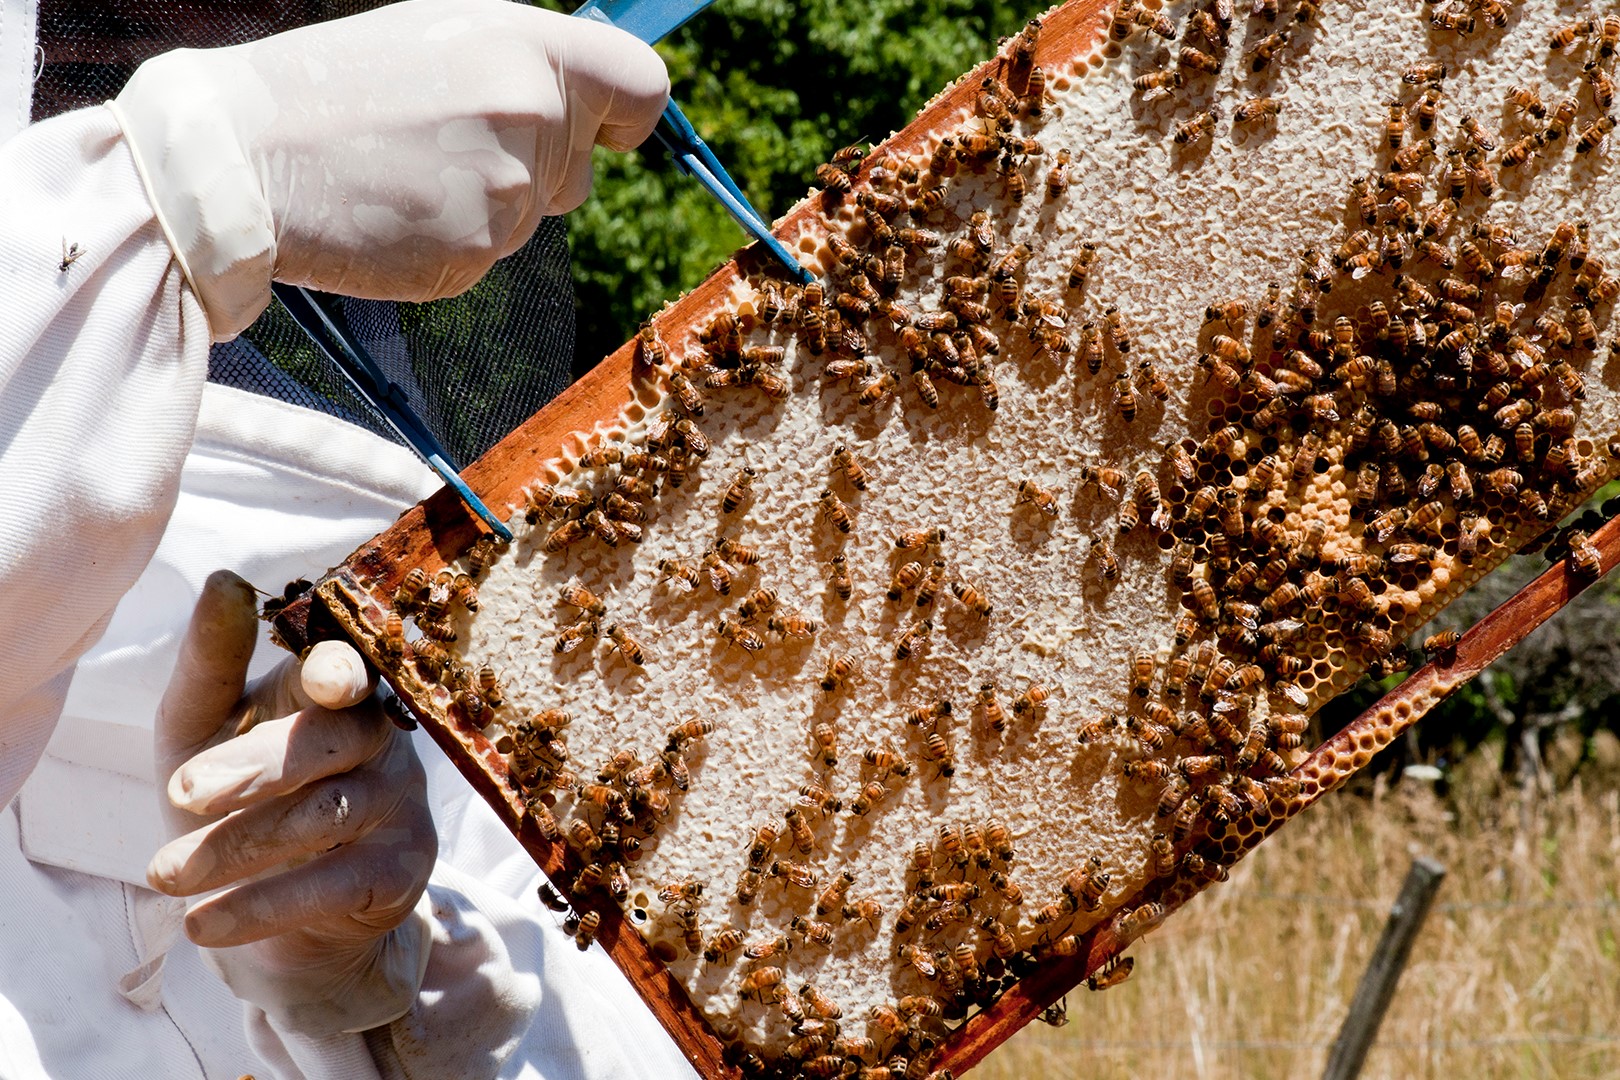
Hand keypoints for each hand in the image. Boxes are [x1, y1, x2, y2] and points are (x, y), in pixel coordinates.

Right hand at [109, 0, 669, 337]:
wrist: (244, 155)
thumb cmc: (335, 88)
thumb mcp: (440, 38)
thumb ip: (525, 65)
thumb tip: (595, 105)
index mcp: (524, 45)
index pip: (642, 88)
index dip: (627, 116)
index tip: (607, 130)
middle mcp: (530, 112)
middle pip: (581, 170)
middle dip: (536, 167)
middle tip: (443, 144)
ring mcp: (507, 189)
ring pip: (532, 217)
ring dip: (485, 205)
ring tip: (405, 172)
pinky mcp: (475, 252)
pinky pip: (489, 255)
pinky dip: (451, 242)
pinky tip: (396, 212)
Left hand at [148, 570, 436, 1035]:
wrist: (280, 907)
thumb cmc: (235, 797)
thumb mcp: (204, 727)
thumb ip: (214, 661)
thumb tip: (226, 580)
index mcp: (334, 689)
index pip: (345, 666)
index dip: (339, 670)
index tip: (323, 680)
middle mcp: (378, 736)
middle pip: (330, 739)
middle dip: (255, 766)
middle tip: (181, 790)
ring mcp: (398, 802)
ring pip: (326, 814)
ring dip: (237, 846)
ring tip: (165, 875)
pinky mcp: (402, 870)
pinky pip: (336, 884)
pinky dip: (264, 905)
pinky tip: (206, 921)